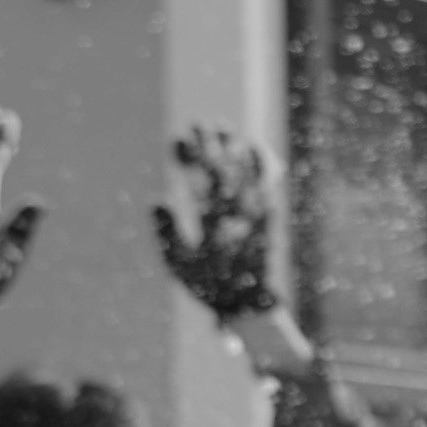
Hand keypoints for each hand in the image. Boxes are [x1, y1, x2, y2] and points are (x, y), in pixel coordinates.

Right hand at [154, 126, 283, 326]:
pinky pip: (270, 184)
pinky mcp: (270, 216)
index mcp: (216, 224)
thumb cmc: (208, 285)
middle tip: (198, 123)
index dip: (193, 156)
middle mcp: (242, 215)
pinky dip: (263, 163)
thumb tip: (157, 201)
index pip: (204, 181)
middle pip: (228, 170)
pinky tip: (254, 147)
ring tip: (223, 128)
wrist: (248, 303)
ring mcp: (259, 215)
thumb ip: (168, 234)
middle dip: (212, 145)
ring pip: (250, 173)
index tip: (181, 136)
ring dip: (235, 148)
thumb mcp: (179, 265)